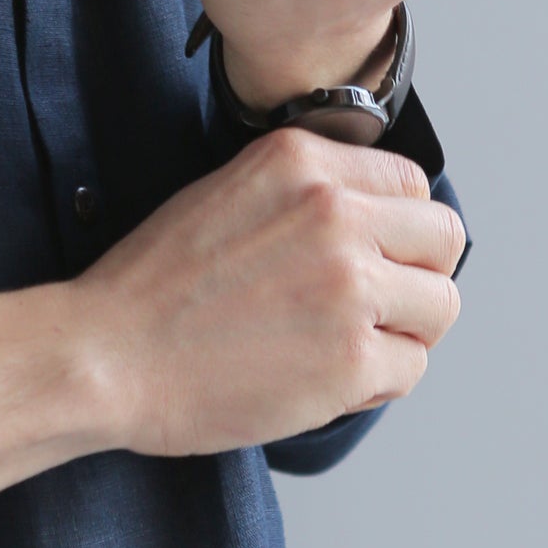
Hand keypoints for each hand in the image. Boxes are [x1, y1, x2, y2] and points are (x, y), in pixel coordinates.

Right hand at [70, 126, 467, 455]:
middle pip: (444, 240)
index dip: (399, 231)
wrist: (104, 356)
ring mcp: (349, 288)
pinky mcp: (350, 360)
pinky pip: (410, 369)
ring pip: (439, 307)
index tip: (375, 258)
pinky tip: (320, 378)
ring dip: (402, 333)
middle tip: (373, 307)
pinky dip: (374, 384)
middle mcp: (335, 215)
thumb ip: (305, 193)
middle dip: (416, 277)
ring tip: (342, 344)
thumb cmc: (152, 288)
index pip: (413, 185)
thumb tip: (375, 219)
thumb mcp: (227, 192)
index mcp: (302, 164)